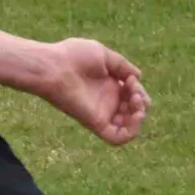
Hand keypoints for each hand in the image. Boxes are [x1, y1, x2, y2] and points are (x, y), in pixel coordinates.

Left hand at [34, 38, 148, 145]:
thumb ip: (122, 66)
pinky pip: (116, 139)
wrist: (54, 67)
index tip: (132, 79)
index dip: (139, 90)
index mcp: (108, 85)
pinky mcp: (95, 124)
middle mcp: (106, 101)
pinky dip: (131, 132)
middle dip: (141, 102)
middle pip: (132, 110)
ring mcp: (101, 113)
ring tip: (135, 102)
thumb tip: (138, 77)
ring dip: (139, 117)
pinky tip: (135, 116)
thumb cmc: (73, 57)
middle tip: (133, 93)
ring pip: (127, 126)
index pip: (131, 95)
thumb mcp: (104, 55)